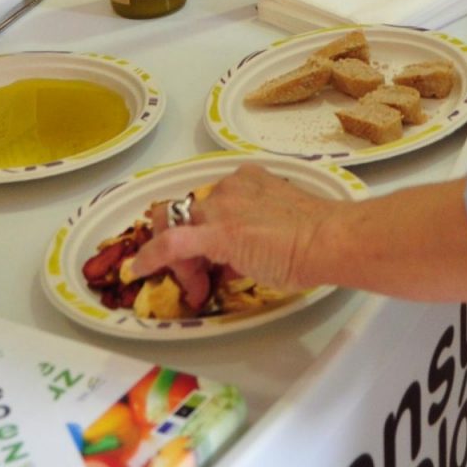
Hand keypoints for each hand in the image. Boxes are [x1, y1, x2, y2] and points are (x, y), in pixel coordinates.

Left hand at [124, 165, 345, 293]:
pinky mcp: (217, 233)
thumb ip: (250, 236)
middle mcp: (228, 188)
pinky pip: (170, 242)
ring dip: (179, 260)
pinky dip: (150, 256)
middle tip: (199, 277)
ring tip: (195, 286)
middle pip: (187, 214)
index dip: (203, 233)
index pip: (208, 204)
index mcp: (245, 181)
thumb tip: (233, 262)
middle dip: (185, 246)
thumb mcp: (277, 228)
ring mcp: (220, 207)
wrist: (328, 240)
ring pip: (177, 227)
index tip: (213, 261)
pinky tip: (138, 270)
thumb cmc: (315, 238)